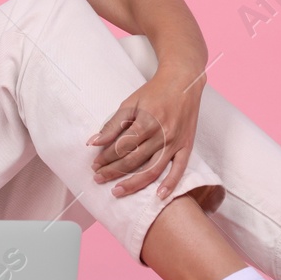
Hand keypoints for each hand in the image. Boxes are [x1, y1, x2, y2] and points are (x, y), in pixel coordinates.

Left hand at [85, 70, 205, 198]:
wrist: (183, 82)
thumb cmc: (154, 92)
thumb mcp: (130, 103)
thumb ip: (112, 124)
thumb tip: (94, 142)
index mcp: (146, 122)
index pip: (121, 147)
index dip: (106, 158)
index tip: (95, 165)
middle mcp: (162, 134)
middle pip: (133, 160)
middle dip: (113, 171)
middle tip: (98, 178)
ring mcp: (175, 142)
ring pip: (152, 169)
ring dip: (134, 183)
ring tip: (117, 191)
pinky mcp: (187, 146)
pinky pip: (179, 169)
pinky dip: (170, 184)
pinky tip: (159, 196)